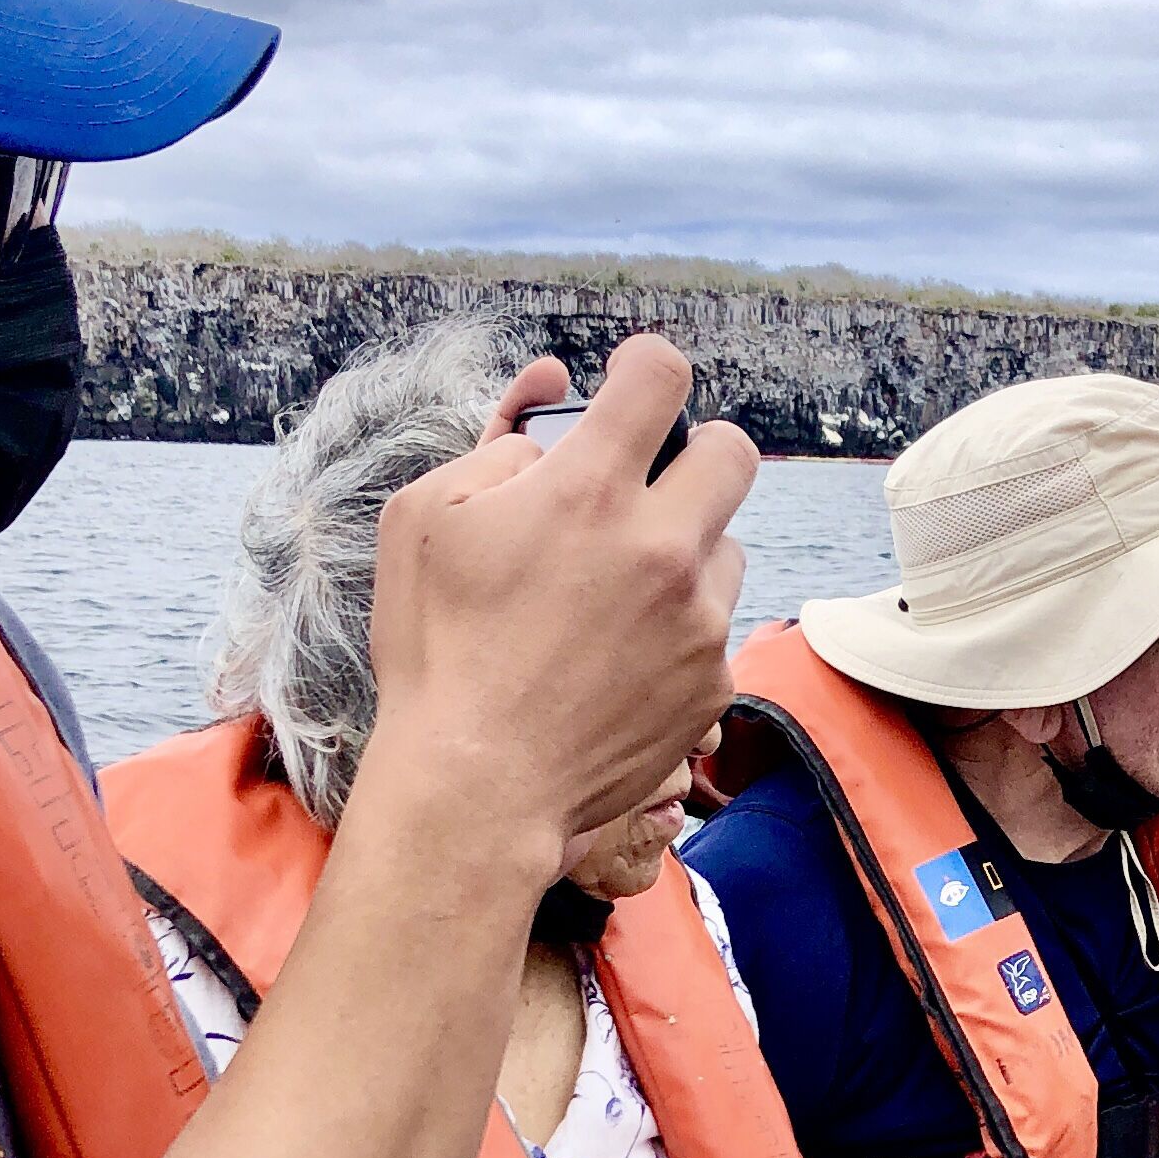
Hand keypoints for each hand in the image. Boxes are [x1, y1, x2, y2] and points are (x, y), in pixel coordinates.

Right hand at [360, 335, 757, 865]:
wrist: (477, 789)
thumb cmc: (437, 652)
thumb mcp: (425, 519)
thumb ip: (497, 440)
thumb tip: (552, 394)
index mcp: (590, 491)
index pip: (662, 375)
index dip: (645, 368)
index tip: (631, 386)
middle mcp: (663, 548)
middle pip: (733, 451)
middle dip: (693, 453)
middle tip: (647, 484)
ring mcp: (699, 620)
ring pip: (726, 547)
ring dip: (685, 552)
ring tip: (615, 594)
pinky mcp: (713, 682)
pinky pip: (714, 628)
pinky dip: (677, 630)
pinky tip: (618, 661)